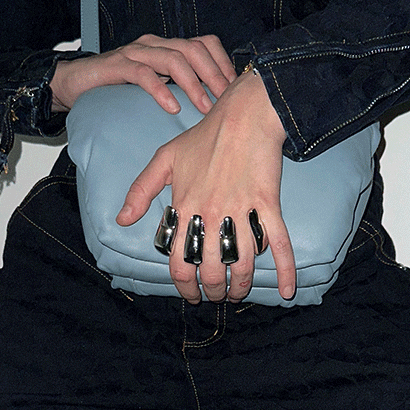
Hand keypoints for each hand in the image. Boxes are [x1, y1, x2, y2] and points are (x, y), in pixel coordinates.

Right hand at [49, 33, 235, 113]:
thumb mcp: (155, 85)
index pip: (204, 44)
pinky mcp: (117, 65)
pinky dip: (160, 90)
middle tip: (226, 99)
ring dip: (193, 84)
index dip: (223, 64)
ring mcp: (136, 53)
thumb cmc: (117, 87)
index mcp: (167, 47)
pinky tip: (171, 107)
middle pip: (194, 49)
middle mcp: (154, 45)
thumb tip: (212, 105)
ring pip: (173, 59)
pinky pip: (143, 74)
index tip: (236, 89)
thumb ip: (178, 87)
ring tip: (204, 107)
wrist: (74, 83)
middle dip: (214, 74)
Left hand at [117, 65, 295, 303]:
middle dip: (213, 290)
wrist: (243, 115)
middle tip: (216, 295)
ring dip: (241, 285)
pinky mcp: (267, 204)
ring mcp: (241, 210)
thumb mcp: (164, 159)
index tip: (190, 294)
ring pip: (243, 263)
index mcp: (185, 208)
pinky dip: (285, 269)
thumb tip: (122, 220)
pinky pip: (278, 242)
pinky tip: (287, 290)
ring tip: (238, 293)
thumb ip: (140, 191)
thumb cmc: (204, 135)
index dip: (184, 285)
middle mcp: (211, 214)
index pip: (180, 261)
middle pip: (212, 269)